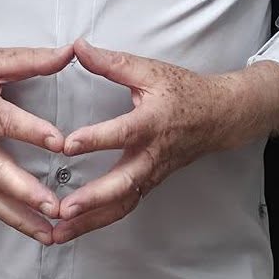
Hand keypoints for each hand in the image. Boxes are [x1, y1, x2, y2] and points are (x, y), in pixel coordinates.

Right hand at [0, 42, 73, 243]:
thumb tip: (72, 51)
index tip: (60, 144)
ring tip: (50, 233)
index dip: (33, 132)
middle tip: (54, 207)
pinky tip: (31, 229)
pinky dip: (6, 217)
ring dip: (19, 217)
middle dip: (25, 192)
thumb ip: (32, 59)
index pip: (7, 121)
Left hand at [52, 42, 278, 245]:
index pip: (122, 132)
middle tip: (64, 208)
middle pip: (123, 183)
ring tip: (58, 232)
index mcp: (152, 122)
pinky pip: (123, 207)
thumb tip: (78, 46)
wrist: (220, 117)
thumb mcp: (150, 71)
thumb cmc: (185, 92)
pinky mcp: (149, 184)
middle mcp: (152, 154)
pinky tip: (72, 230)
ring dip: (90, 221)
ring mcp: (152, 174)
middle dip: (92, 199)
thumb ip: (111, 62)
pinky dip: (98, 222)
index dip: (95, 138)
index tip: (68, 145)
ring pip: (122, 204)